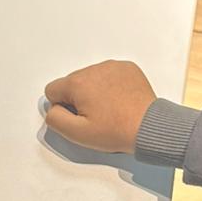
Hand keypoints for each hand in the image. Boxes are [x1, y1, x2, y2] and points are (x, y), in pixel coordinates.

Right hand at [43, 60, 157, 152]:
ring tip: (110, 110)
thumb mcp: (77, 134)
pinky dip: (111, 86)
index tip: (79, 117)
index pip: (53, 90)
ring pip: (91, 78)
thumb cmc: (117, 130)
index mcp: (78, 83)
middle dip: (79, 99)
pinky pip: (109, 74)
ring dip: (95, 92)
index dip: (63, 108)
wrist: (149, 127)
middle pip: (72, 83)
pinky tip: (119, 101)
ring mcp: (112, 66)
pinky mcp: (127, 68)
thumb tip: (52, 109)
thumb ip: (54, 119)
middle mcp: (94, 69)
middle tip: (96, 117)